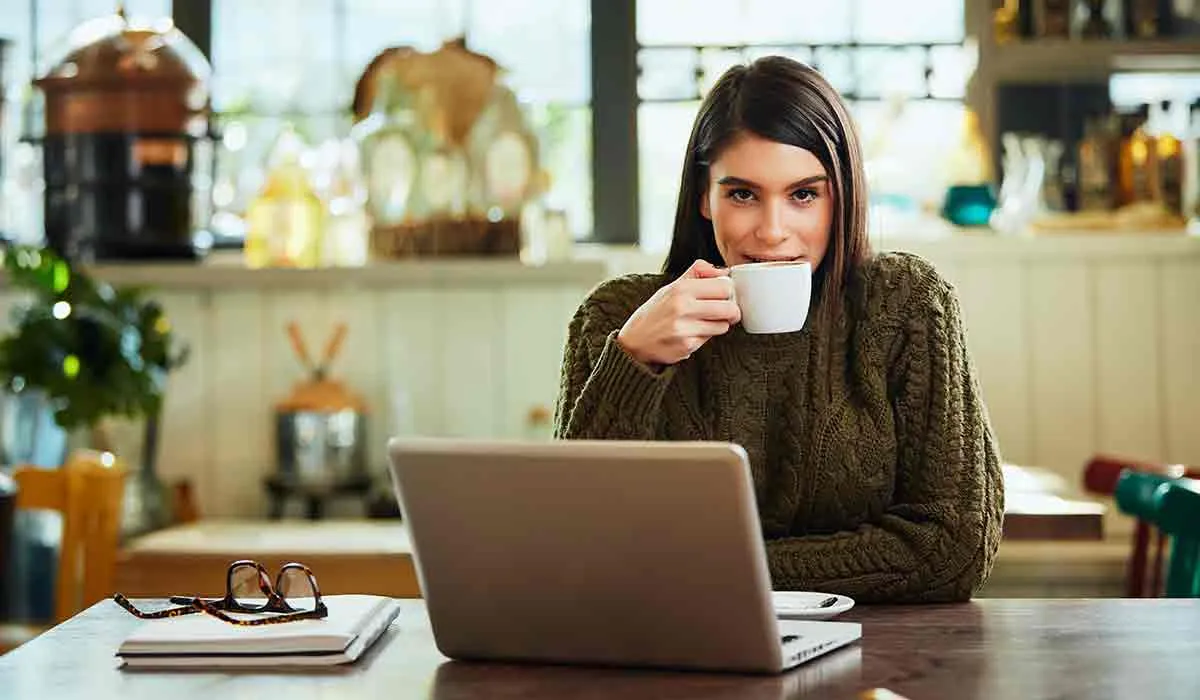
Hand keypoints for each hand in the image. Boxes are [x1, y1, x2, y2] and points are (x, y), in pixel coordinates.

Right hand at [617, 259, 740, 367]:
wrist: (634, 341)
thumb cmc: (656, 312)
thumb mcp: (671, 287)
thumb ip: (697, 273)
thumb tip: (724, 271)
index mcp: (680, 288)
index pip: (724, 286)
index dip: (728, 291)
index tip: (724, 295)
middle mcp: (682, 307)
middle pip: (729, 307)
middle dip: (731, 310)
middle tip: (725, 311)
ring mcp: (685, 328)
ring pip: (723, 325)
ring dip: (719, 324)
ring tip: (705, 322)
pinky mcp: (687, 346)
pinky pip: (710, 339)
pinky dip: (705, 336)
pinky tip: (692, 333)